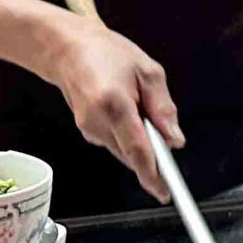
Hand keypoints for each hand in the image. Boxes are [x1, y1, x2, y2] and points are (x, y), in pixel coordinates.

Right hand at [46, 17, 183, 199]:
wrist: (67, 50)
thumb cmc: (106, 53)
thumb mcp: (147, 71)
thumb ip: (163, 108)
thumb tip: (175, 139)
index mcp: (114, 104)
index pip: (137, 151)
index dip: (153, 175)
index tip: (164, 192)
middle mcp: (97, 121)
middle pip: (132, 155)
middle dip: (152, 152)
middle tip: (160, 128)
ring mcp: (88, 129)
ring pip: (125, 150)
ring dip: (139, 140)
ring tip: (137, 105)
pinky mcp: (87, 131)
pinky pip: (116, 142)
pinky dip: (127, 134)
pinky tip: (125, 110)